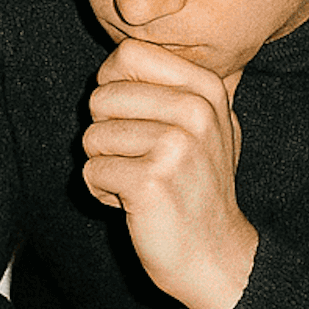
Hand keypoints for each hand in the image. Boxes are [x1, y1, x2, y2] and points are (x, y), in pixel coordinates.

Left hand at [81, 38, 259, 308]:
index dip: (111, 85)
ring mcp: (175, 146)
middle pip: (102, 96)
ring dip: (104, 166)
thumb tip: (120, 55)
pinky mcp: (150, 181)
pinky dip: (101, 192)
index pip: (128, 53)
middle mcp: (195, 111)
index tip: (128, 117)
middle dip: (104, 133)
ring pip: (92, 136)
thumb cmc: (197, 189)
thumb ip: (172, 88)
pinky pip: (91, 171)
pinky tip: (132, 204)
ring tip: (140, 183)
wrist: (217, 255)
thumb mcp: (205, 127)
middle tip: (137, 160)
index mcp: (207, 89)